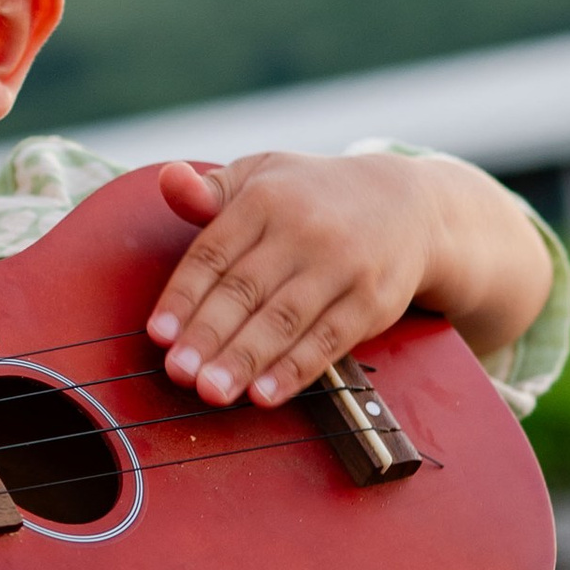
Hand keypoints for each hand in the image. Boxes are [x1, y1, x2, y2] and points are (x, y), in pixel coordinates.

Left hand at [147, 152, 549, 408]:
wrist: (411, 204)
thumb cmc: (316, 196)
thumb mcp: (263, 175)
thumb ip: (211, 190)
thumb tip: (169, 182)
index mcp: (266, 198)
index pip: (214, 253)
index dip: (183, 296)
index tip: (158, 334)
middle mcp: (305, 230)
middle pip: (245, 290)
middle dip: (208, 335)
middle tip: (178, 372)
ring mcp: (342, 266)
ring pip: (284, 320)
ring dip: (244, 360)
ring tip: (211, 392)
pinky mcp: (372, 300)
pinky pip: (328, 341)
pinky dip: (294, 371)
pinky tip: (264, 394)